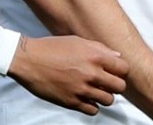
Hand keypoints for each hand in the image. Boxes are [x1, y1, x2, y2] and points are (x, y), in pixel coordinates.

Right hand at [6, 35, 128, 115]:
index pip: (123, 68)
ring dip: (104, 96)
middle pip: (120, 87)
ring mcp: (81, 89)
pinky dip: (92, 105)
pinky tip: (85, 97)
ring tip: (95, 90)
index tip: (115, 71)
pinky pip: (93, 110)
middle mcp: (91, 73)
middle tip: (107, 82)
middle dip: (116, 85)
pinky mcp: (71, 102)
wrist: (29, 60)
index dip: (121, 70)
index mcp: (94, 56)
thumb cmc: (51, 48)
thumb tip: (116, 57)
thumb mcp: (77, 41)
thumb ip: (99, 49)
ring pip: (108, 100)